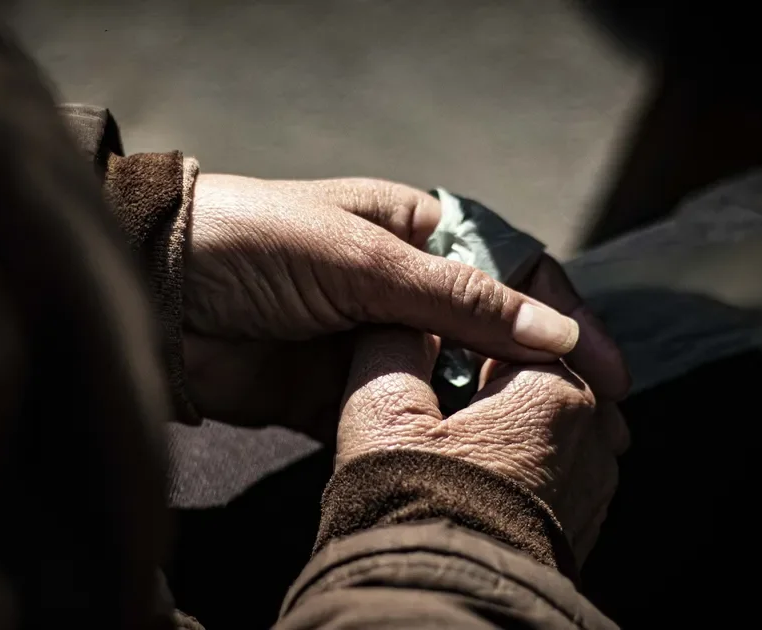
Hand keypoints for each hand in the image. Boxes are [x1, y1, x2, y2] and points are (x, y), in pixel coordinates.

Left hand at [184, 175, 629, 428]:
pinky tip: (469, 462)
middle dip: (540, 377)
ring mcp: (371, 342)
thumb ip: (458, 301)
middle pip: (489, 335)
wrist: (155, 291)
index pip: (511, 272)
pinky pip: (402, 417)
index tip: (607, 371)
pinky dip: (434, 439)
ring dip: (493, 415)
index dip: (564, 317)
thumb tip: (556, 333)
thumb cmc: (256, 243)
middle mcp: (400, 286)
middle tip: (594, 428)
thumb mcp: (364, 259)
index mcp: (414, 231)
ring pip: (450, 382)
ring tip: (546, 456)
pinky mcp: (337, 393)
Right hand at [336, 326, 628, 561]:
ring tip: (452, 434)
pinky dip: (523, 457)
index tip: (439, 324)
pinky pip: (556, 465)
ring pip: (553, 418)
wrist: (440, 608)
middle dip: (493, 368)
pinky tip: (474, 473)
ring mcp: (594, 483)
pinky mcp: (582, 523)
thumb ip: (393, 340)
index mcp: (556, 390)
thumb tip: (401, 315)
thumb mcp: (382, 411)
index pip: (526, 315)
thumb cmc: (412, 510)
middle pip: (542, 366)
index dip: (475, 312)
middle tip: (438, 384)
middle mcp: (594, 432)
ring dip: (510, 413)